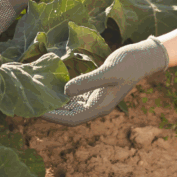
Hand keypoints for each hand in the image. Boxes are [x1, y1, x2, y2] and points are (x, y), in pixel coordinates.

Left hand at [42, 37, 168, 125]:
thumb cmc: (129, 63)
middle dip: (52, 112)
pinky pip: (77, 96)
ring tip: (39, 97)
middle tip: (32, 104)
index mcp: (100, 107)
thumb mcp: (108, 71)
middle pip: (69, 115)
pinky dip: (65, 94)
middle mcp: (97, 106)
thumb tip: (65, 91)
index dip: (54, 118)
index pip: (72, 119)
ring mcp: (97, 98)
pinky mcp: (97, 89)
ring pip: (72, 106)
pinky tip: (54, 87)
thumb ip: (87, 81)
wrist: (144, 56)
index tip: (37, 112)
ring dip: (57, 104)